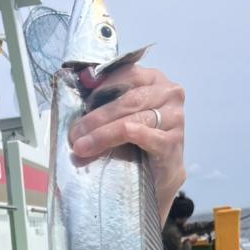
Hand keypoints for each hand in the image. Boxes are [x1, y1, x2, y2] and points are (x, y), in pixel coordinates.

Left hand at [69, 65, 185, 224]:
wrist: (157, 176)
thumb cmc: (135, 142)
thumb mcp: (118, 115)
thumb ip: (104, 98)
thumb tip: (83, 79)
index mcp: (155, 80)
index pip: (129, 74)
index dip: (103, 86)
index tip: (82, 102)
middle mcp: (169, 93)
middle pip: (129, 99)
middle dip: (97, 117)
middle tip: (74, 133)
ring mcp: (175, 118)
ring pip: (134, 119)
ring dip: (103, 134)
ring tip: (81, 147)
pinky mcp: (173, 142)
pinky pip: (148, 137)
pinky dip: (128, 138)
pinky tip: (109, 146)